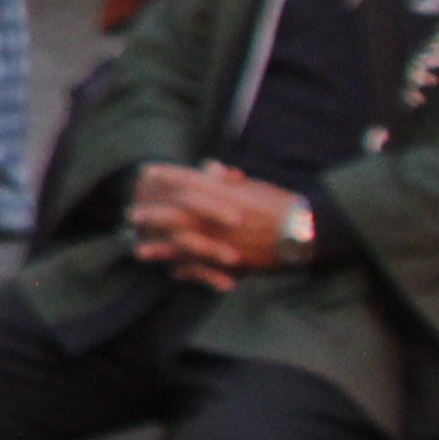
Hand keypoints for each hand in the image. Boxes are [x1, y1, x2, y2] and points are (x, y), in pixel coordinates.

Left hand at [127, 162, 302, 286]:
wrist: (307, 231)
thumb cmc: (284, 205)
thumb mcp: (255, 187)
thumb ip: (228, 180)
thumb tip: (209, 167)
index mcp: (226, 192)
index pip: (189, 180)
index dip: (167, 175)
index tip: (147, 171)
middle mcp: (219, 214)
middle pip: (178, 212)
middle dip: (153, 213)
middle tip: (131, 213)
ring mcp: (224, 237)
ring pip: (184, 242)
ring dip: (160, 245)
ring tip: (139, 248)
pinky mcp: (233, 258)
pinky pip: (203, 265)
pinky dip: (185, 268)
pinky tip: (170, 273)